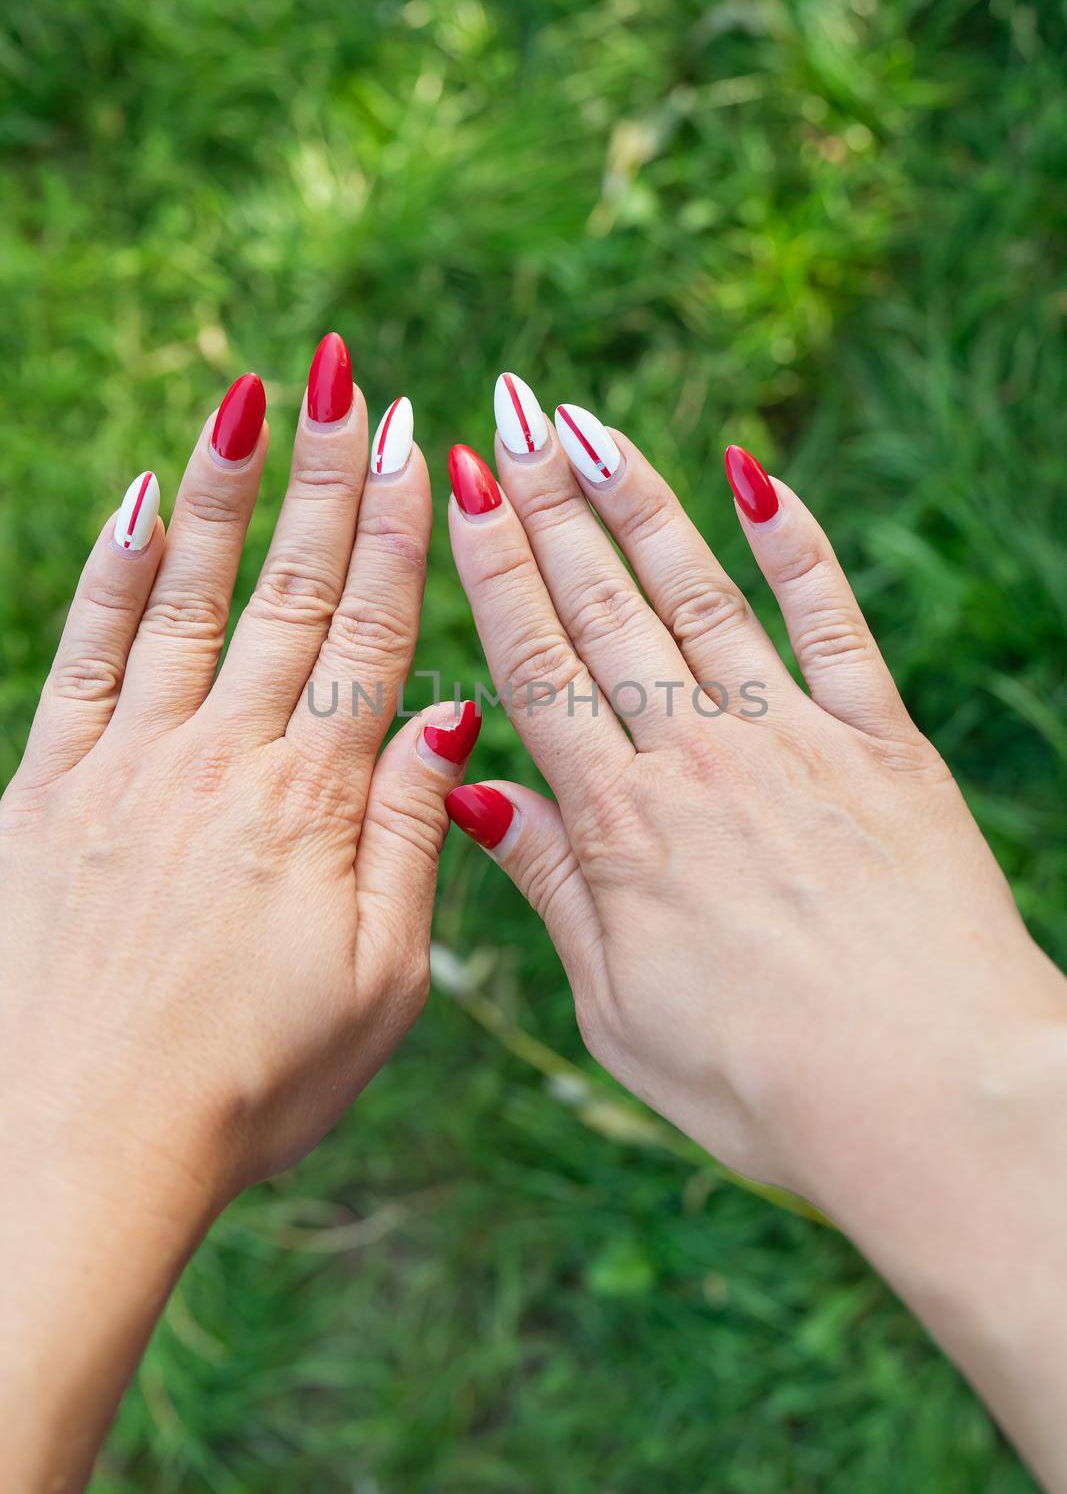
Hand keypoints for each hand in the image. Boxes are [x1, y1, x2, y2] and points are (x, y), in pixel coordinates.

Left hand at [0, 340, 478, 1487]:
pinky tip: (144, 505)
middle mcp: (222, 759)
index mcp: (315, 805)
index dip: (398, 536)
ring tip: (254, 399)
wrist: (74, 1148)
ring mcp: (127, 763)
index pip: (370, 638)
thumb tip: (450, 718)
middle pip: (291, 594)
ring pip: (190, 598)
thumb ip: (412, 840)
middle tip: (352, 381)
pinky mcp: (49, 784)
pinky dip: (117, 573)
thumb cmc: (246, 1086)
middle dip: (328, 478)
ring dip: (227, 493)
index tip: (419, 448)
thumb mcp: (377, 987)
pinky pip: (88, 652)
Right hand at [446, 376, 1066, 1484]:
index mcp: (621, 825)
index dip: (491, 568)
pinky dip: (795, 545)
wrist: (935, 1097)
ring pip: (698, 593)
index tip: (457, 485)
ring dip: (638, 502)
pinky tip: (756, 476)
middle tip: (505, 409)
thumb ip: (551, 886)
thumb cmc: (764, 1083)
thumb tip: (473, 786)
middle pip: (603, 608)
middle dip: (545, 503)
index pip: (536, 665)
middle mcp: (698, 757)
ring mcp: (794, 738)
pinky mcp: (883, 744)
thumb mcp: (618, 1010)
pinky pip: (832, 621)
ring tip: (588, 424)